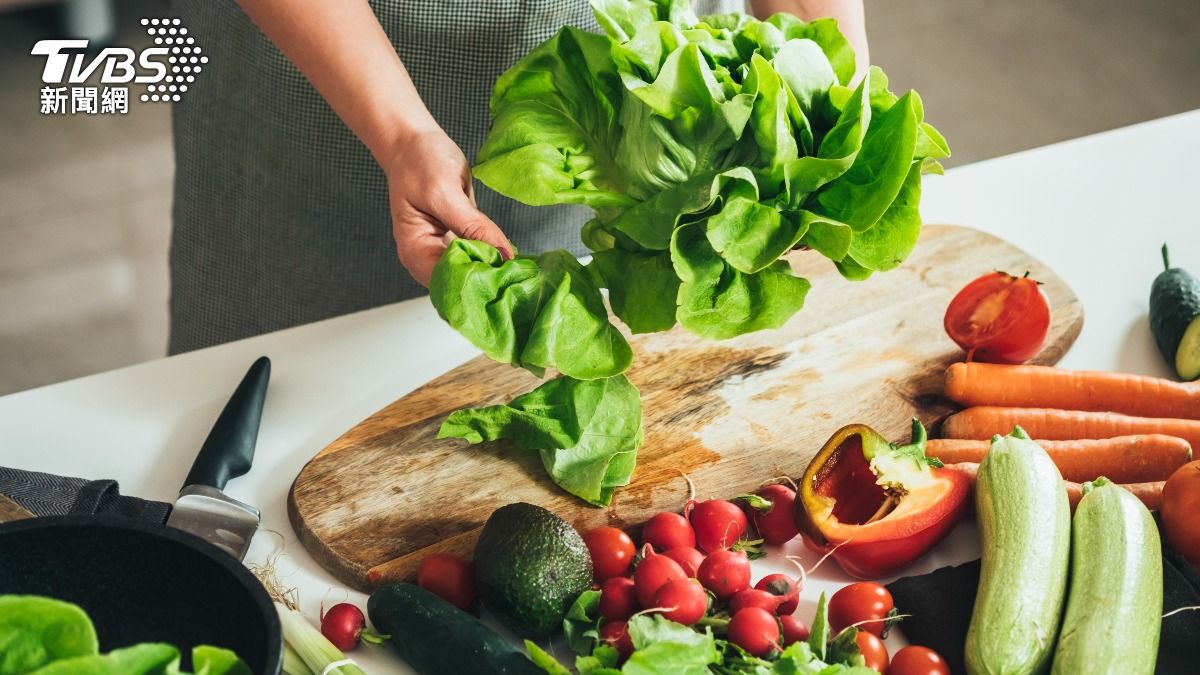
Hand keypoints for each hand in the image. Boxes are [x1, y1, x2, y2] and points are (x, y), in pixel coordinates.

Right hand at [381, 127, 512, 285]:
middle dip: (488, 280)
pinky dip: (493, 255)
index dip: (477, 282)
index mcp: (415, 252)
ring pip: (472, 271)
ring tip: (520, 270)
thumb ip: (474, 227)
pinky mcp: (458, 238)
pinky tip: (511, 255)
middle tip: (520, 275)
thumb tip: (504, 255)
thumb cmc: (418, 162)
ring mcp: (443, 249)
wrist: (413, 140)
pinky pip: (478, 254)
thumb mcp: (445, 192)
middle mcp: (427, 257)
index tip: (506, 275)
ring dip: (494, 269)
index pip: (448, 282)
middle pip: (461, 282)